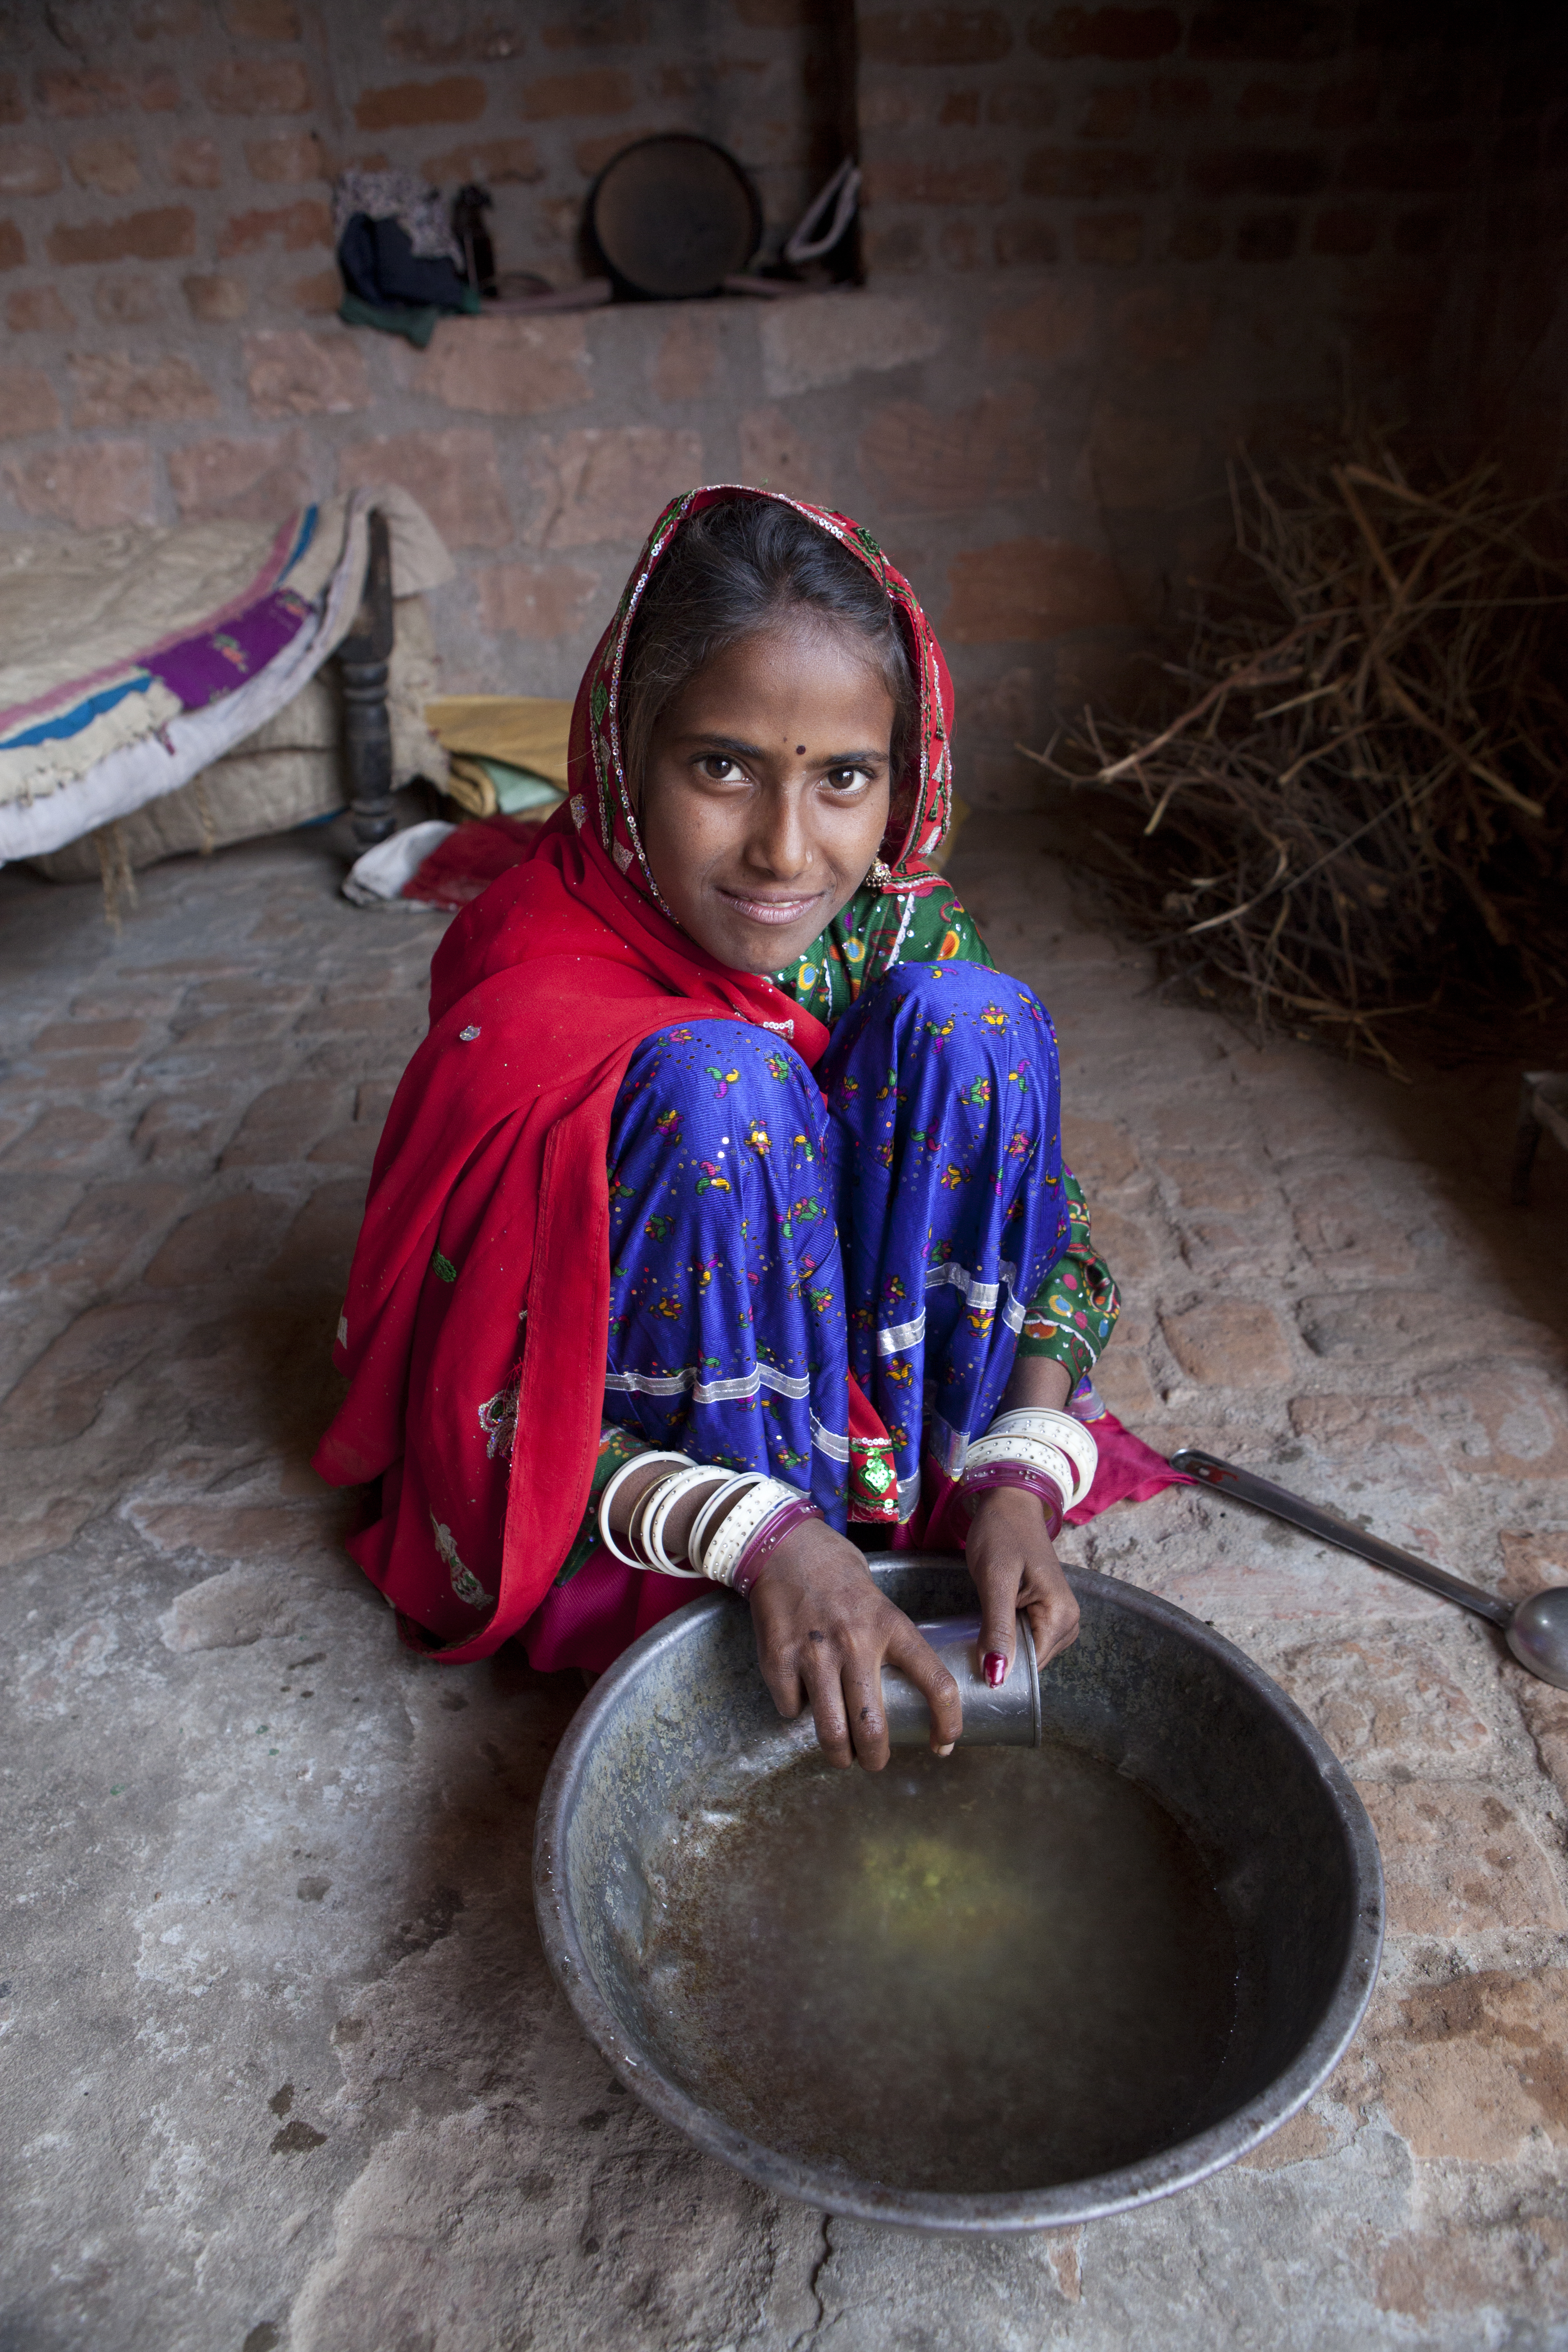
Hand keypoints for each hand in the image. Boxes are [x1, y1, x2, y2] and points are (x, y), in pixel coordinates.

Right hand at [747, 1517, 962, 1771]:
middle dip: (876, 1758)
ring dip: (838, 1754)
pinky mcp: (778, 1660)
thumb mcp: (880, 1603)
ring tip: (841, 1755)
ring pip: (831, 1732)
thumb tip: (902, 1696)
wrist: (784, 1547)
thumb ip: (890, 1645)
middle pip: (873, 1728)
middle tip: (874, 1760)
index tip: (944, 1743)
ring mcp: (814, 1655)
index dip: (947, 1723)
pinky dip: (797, 1712)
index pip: (936, 1683)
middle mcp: (855, 1643)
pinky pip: (791, 1710)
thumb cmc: (838, 1575)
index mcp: (891, 1626)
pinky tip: (800, 1697)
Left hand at [963, 1483, 1078, 1685]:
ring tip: (981, 1624)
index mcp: (1062, 1616)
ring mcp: (1060, 1617)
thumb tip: (997, 1678)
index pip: (1031, 1667)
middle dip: (1002, 1657)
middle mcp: (1069, 1621)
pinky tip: (990, 1622)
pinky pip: (1026, 1637)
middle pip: (1030, 1662)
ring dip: (1003, 1646)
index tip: (970, 1660)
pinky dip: (1007, 1635)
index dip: (1000, 1669)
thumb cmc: (1001, 1534)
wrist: (1009, 1503)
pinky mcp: (1047, 1611)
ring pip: (1027, 1652)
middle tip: (971, 1636)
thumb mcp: (995, 1581)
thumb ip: (997, 1629)